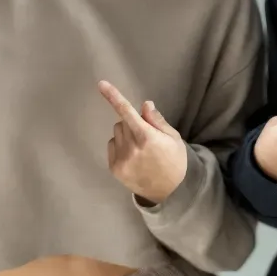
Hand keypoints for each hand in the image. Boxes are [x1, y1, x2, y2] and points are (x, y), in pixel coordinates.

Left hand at [99, 81, 190, 205]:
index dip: (113, 96)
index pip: (127, 112)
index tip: (101, 84)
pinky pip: (112, 146)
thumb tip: (145, 105)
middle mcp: (131, 147)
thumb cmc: (175, 160)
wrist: (171, 191)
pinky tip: (133, 157)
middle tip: (146, 135)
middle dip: (132, 123)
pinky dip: (120, 146)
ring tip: (140, 148)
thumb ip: (157, 121)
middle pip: (122, 122)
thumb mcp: (173, 138)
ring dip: (125, 135)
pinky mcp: (114, 168)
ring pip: (116, 134)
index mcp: (147, 137)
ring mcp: (121, 159)